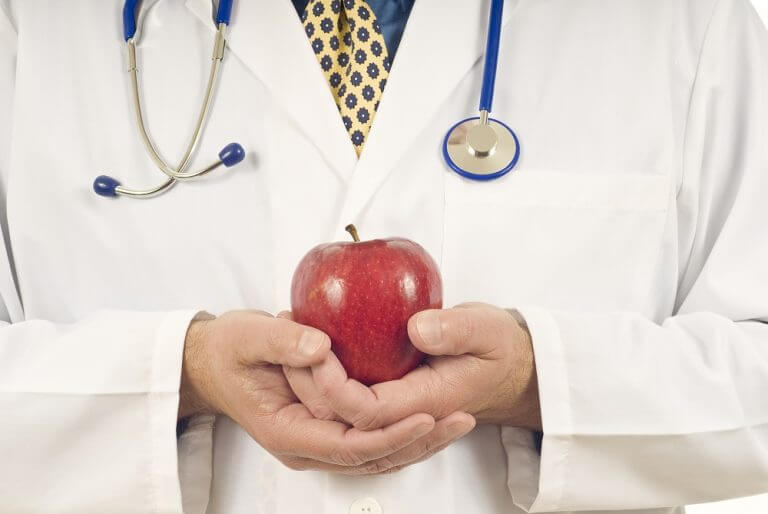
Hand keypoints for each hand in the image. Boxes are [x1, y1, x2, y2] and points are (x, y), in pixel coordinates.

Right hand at [179, 310, 473, 474]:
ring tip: (459, 423)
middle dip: (418, 442)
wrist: (212, 363)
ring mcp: (318, 441)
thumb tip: (319, 347)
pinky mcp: (328, 428)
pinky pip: (371, 440)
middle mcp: (306, 445)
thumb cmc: (228, 351)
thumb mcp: (248, 336)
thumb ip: (282, 340)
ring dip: (419, 442)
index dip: (390, 433)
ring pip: (377, 455)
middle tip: (461, 420)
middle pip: (372, 457)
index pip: (349, 444)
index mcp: (288, 430)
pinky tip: (431, 416)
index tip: (426, 415)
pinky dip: (402, 431)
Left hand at [286, 303, 540, 432]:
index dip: (334, 387)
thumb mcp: (486, 328)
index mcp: (426, 401)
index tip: (318, 349)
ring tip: (288, 340)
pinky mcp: (390, 396)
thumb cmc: (500, 348)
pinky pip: (350, 399)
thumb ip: (455, 330)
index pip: (366, 411)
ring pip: (340, 413)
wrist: (511, 368)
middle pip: (342, 418)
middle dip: (308, 384)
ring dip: (309, 383)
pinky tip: (310, 347)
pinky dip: (324, 378)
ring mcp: (396, 409)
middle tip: (289, 337)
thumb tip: (417, 327)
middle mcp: (405, 413)